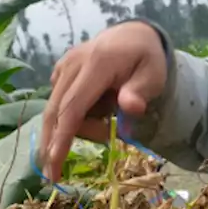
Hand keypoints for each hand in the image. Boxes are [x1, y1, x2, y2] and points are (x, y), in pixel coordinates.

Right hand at [39, 21, 167, 181]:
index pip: (73, 108)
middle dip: (58, 144)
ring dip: (79, 128)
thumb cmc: (146, 58)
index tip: (53, 165)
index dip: (61, 138)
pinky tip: (99, 112)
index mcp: (96, 64)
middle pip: (56, 113)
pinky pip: (60, 105)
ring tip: (109, 120)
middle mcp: (72, 64)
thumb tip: (131, 108)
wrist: (132, 35)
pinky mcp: (59, 74)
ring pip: (57, 112)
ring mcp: (63, 68)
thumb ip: (141, 92)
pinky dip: (75, 118)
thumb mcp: (154, 74)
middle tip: (60, 173)